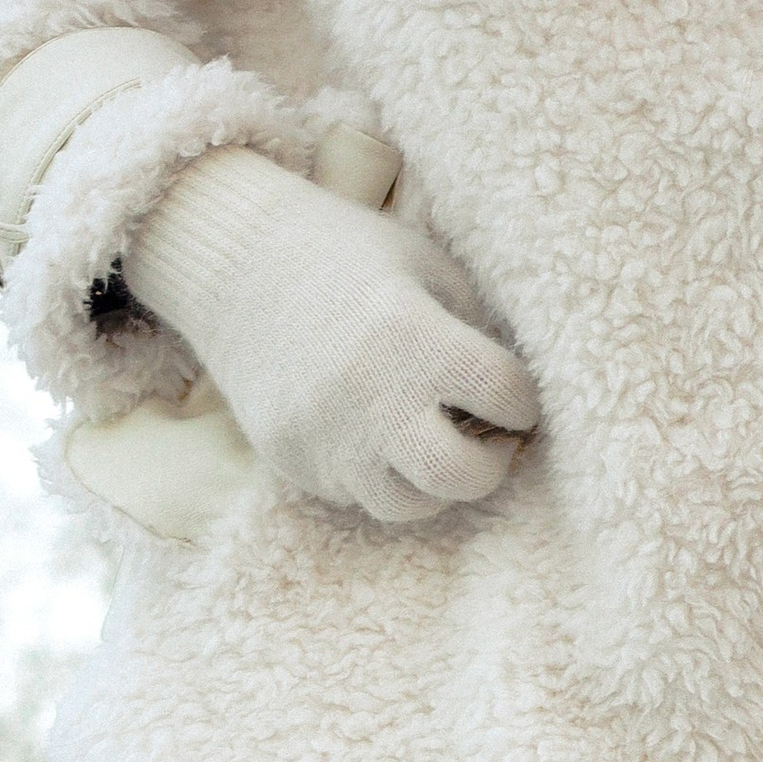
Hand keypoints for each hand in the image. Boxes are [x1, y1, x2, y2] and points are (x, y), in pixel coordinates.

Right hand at [125, 148, 536, 524]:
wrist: (238, 265)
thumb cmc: (349, 257)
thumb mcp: (425, 267)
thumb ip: (474, 330)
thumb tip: (518, 398)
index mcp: (413, 335)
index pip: (506, 395)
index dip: (524, 400)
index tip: (518, 396)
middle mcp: (372, 397)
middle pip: (461, 477)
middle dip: (491, 466)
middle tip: (494, 443)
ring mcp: (328, 440)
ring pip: (408, 504)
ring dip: (433, 481)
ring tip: (434, 441)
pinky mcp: (296, 463)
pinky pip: (357, 494)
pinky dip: (379, 472)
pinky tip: (376, 434)